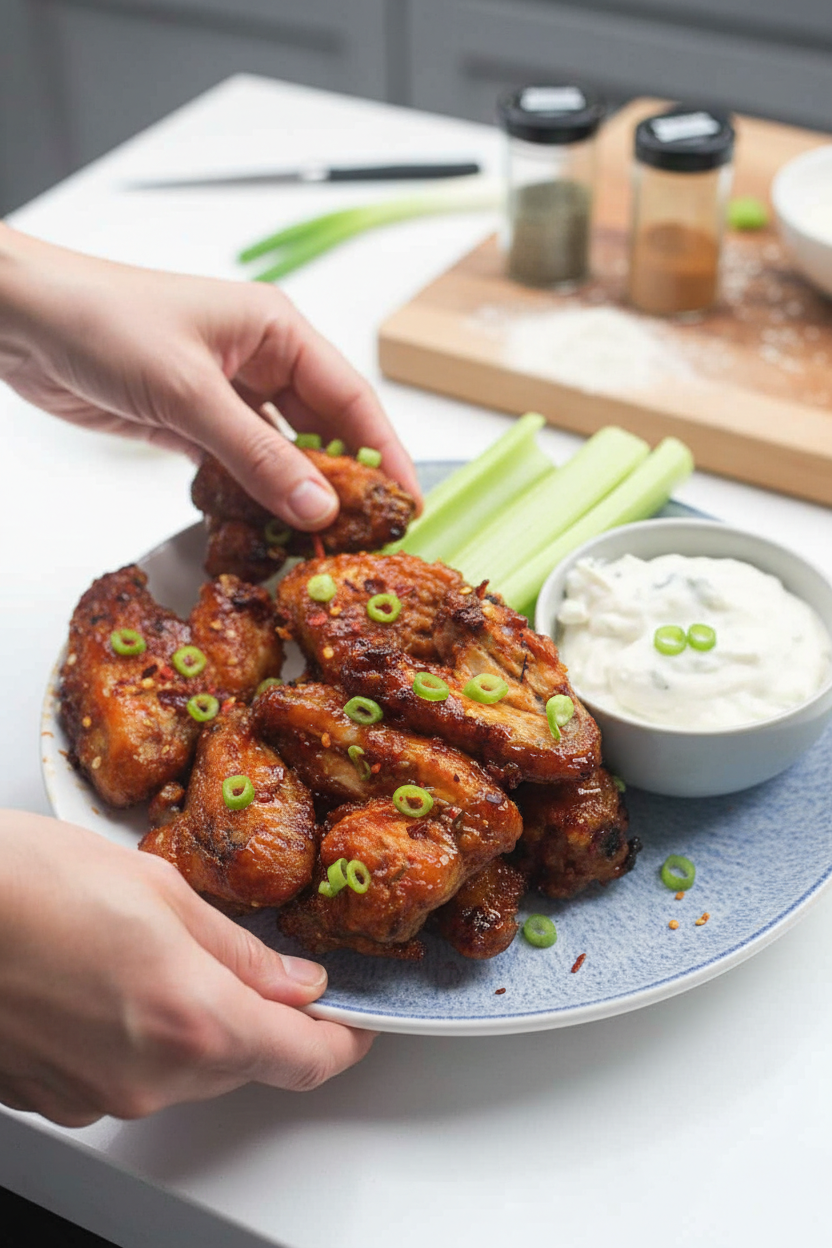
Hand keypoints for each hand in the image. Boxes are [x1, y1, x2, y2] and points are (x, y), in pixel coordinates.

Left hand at [0, 224, 419, 528]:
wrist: (21, 320)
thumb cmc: (102, 322)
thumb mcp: (189, 392)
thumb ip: (256, 455)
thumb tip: (319, 508)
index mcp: (276, 330)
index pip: (352, 399)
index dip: (386, 454)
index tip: (409, 504)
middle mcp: (259, 360)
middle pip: (322, 431)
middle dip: (343, 484)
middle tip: (366, 538)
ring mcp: (225, 394)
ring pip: (279, 454)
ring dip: (294, 495)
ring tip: (318, 544)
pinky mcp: (192, 424)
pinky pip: (238, 467)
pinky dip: (249, 498)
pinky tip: (262, 528)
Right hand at [0, 811, 373, 1125]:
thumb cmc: (30, 882)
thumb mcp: (160, 891)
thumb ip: (239, 951)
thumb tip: (295, 982)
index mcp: (194, 1021)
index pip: (303, 1059)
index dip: (341, 1041)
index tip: (355, 1023)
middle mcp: (150, 1078)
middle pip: (244, 1065)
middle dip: (261, 1019)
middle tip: (256, 963)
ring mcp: (97, 1097)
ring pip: (184, 1072)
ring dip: (195, 1025)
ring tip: (158, 954)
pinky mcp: (56, 1099)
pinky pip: (126, 1076)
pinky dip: (139, 1038)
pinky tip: (110, 980)